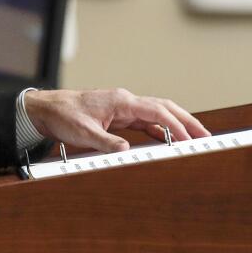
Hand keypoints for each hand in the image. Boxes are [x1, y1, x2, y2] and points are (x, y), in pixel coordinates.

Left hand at [24, 88, 210, 152]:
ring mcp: (123, 107)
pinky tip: (168, 141)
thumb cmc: (62, 115)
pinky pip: (145, 121)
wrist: (46, 108)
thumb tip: (127, 151)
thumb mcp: (83, 132)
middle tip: (205, 136)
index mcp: (120, 101)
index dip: (175, 126)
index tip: (189, 140)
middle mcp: (125, 101)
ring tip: (193, 139)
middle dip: (186, 121)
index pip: (156, 112)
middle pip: (163, 107)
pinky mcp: (118, 115)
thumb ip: (105, 142)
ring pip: (157, 113)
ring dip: (176, 125)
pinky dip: (160, 129)